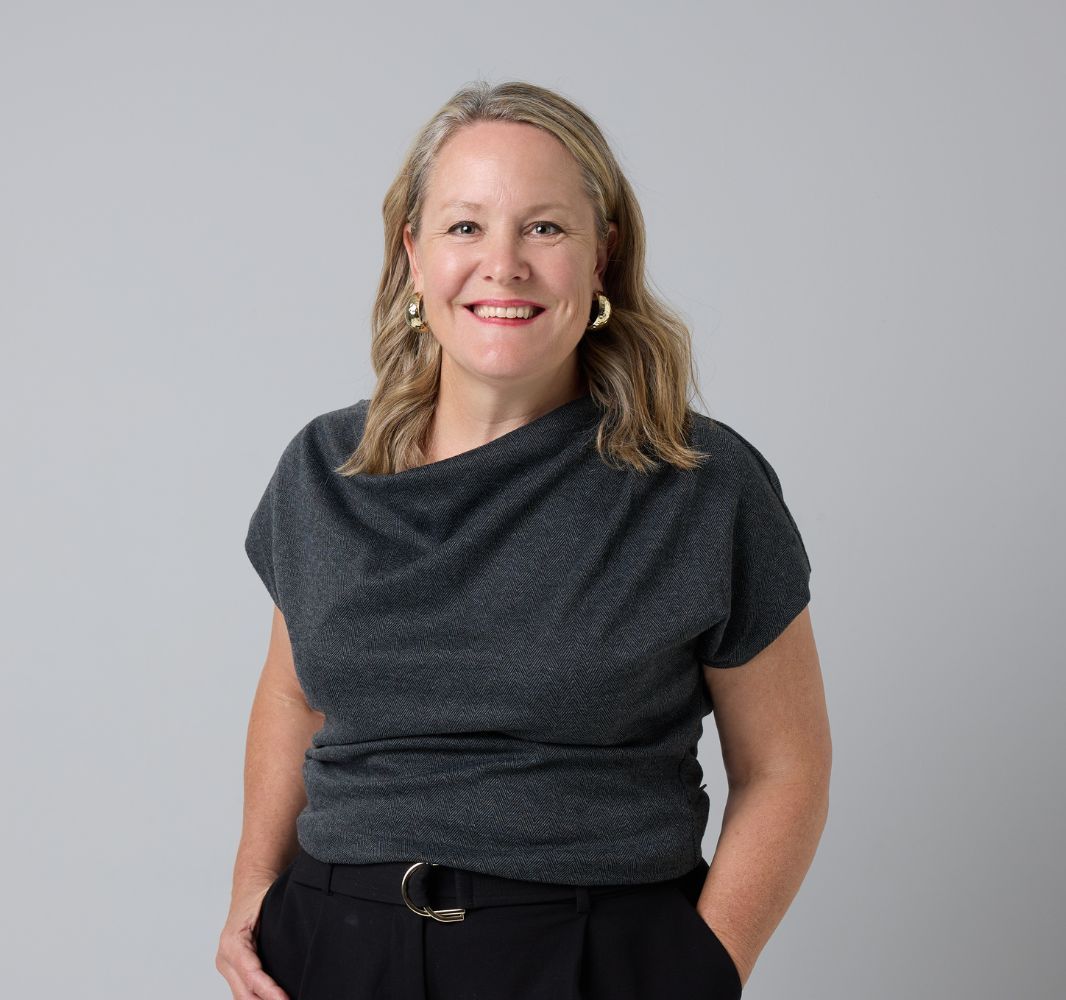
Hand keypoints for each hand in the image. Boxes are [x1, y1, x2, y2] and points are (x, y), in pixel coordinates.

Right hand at [215, 882, 289, 999]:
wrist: (249, 888)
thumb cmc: (261, 895)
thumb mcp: (272, 905)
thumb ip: (282, 927)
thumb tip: (304, 940)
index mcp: (233, 943)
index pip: (252, 975)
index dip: (269, 991)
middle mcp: (225, 958)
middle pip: (244, 994)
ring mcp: (227, 966)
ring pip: (242, 996)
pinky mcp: (232, 970)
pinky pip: (243, 991)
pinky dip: (257, 998)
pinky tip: (273, 999)